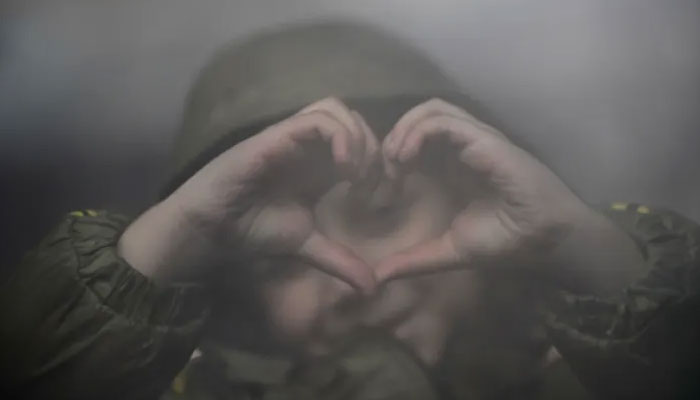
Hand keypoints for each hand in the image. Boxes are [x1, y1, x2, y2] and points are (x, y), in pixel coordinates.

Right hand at [119, 97, 379, 291]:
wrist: (212, 227)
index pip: (359, 139)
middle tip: (368, 183)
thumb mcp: (307, 246)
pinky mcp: (278, 136)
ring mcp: (292, 137)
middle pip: (353, 117)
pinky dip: (340, 137)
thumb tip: (372, 289)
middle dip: (372, 146)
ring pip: (336, 109)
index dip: (378, 161)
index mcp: (318, 164)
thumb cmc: (253, 229)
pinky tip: (343, 169)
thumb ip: (340, 260)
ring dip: (357, 137)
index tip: (378, 195)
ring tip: (354, 174)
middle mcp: (307, 145)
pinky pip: (317, 120)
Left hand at [376, 98, 593, 282]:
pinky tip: (407, 157)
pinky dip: (418, 132)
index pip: (418, 137)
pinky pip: (443, 121)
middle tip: (387, 167)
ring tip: (396, 158)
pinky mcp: (483, 139)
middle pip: (421, 116)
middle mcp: (462, 147)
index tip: (388, 184)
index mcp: (454, 165)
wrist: (544, 239)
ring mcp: (474, 139)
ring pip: (431, 109)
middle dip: (395, 135)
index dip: (395, 151)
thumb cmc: (505, 241)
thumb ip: (415, 260)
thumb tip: (378, 277)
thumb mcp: (449, 251)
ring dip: (404, 128)